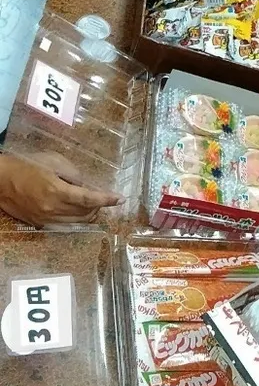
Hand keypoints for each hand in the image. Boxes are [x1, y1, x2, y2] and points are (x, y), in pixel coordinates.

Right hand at [0, 152, 121, 225]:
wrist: (0, 181)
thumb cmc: (26, 166)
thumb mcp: (52, 161)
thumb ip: (73, 174)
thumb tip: (86, 185)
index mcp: (57, 192)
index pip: (89, 199)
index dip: (107, 200)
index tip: (120, 199)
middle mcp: (53, 209)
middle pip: (86, 213)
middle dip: (99, 206)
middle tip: (104, 197)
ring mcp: (46, 220)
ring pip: (78, 222)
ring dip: (89, 213)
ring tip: (92, 203)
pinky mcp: (41, 224)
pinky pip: (65, 224)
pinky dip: (75, 218)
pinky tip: (76, 209)